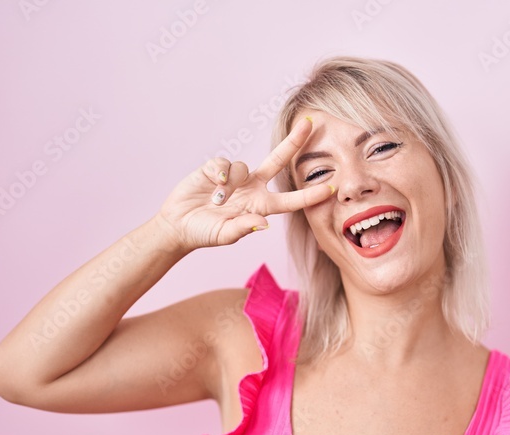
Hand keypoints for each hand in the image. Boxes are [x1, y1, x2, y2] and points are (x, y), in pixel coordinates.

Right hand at [154, 117, 334, 249]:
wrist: (178, 224)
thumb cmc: (204, 233)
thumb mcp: (224, 235)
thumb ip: (243, 228)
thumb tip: (262, 224)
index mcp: (260, 206)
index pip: (290, 200)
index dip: (310, 195)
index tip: (331, 188)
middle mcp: (252, 188)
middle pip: (278, 160)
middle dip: (294, 142)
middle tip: (311, 123)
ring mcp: (236, 177)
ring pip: (244, 166)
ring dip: (231, 184)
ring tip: (216, 202)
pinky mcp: (216, 168)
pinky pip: (225, 163)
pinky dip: (219, 173)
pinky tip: (212, 185)